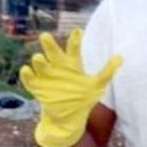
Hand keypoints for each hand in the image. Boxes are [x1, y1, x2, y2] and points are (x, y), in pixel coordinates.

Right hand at [19, 28, 121, 146]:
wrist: (69, 115)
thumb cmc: (84, 97)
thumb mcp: (97, 84)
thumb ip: (107, 71)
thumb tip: (120, 56)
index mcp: (72, 64)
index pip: (73, 49)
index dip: (75, 40)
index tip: (78, 31)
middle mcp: (58, 67)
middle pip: (53, 53)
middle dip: (49, 45)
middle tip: (45, 36)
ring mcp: (47, 77)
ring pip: (41, 65)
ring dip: (38, 61)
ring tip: (39, 57)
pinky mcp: (38, 88)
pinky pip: (30, 80)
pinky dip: (27, 75)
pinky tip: (26, 70)